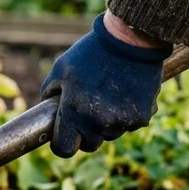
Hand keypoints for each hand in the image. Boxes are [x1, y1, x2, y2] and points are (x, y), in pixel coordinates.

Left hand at [41, 14, 171, 157]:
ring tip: (109, 95)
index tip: (66, 134)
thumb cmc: (90, 53)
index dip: (63, 143)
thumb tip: (47, 114)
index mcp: (74, 112)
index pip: (64, 149)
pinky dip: (127, 114)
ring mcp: (122, 122)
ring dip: (108, 123)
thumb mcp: (60, 70)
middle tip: (89, 109)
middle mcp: (98, 122)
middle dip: (87, 132)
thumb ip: (50, 95)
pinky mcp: (142, 117)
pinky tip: (126, 92)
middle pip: (90, 144)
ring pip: (111, 134)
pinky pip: (130, 125)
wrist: (130, 39)